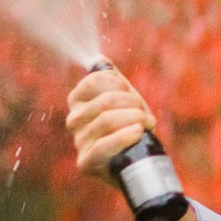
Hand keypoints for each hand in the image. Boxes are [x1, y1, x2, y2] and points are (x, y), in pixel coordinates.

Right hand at [65, 64, 158, 187]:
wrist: (138, 162)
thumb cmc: (130, 126)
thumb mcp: (124, 100)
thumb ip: (111, 80)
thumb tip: (98, 58)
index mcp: (78, 101)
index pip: (94, 81)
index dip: (118, 84)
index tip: (131, 93)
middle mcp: (74, 120)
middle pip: (104, 101)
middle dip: (132, 104)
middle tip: (145, 114)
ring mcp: (78, 142)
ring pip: (106, 121)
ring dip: (134, 120)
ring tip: (147, 125)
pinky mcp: (85, 162)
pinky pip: (103, 145)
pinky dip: (124, 137)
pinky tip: (137, 133)